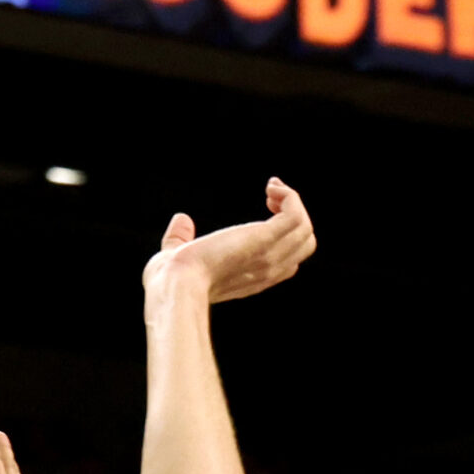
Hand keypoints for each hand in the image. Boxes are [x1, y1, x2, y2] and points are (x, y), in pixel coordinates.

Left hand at [144, 178, 315, 306]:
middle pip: (305, 244)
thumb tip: (181, 219)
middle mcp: (266, 270)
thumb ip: (179, 238)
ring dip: (293, 202)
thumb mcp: (175, 256)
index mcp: (251, 278)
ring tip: (271, 189)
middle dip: (294, 216)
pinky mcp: (264, 239)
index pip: (287, 259)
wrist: (172, 286)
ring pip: (305, 229)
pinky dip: (290, 197)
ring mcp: (268, 256)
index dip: (281, 234)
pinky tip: (271, 187)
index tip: (264, 211)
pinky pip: (295, 216)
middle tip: (270, 198)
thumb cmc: (168, 281)